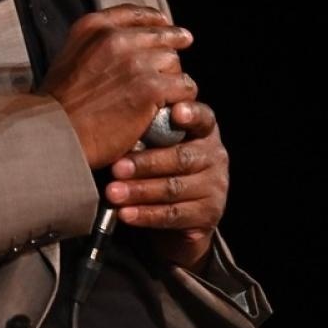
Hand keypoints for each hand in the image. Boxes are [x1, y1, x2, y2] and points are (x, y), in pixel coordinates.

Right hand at [39, 5, 196, 167]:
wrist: (54, 131)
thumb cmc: (57, 105)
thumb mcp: (69, 57)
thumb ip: (97, 45)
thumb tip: (127, 44)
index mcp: (93, 27)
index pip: (138, 14)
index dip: (156, 22)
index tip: (165, 28)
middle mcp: (116, 38)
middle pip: (162, 37)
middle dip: (167, 55)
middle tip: (170, 70)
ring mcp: (136, 62)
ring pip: (174, 63)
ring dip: (173, 80)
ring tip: (163, 97)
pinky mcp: (151, 87)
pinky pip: (183, 87)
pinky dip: (180, 100)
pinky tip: (168, 109)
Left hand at [108, 99, 228, 269]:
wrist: (172, 212)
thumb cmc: (154, 165)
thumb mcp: (152, 143)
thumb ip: (145, 130)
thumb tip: (113, 122)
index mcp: (202, 131)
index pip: (202, 118)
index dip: (191, 114)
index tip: (176, 112)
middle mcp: (214, 156)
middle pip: (181, 158)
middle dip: (145, 163)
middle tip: (115, 168)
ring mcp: (215, 186)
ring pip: (174, 188)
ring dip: (140, 191)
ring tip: (113, 193)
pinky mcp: (209, 214)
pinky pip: (174, 214)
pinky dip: (146, 215)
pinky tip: (125, 214)